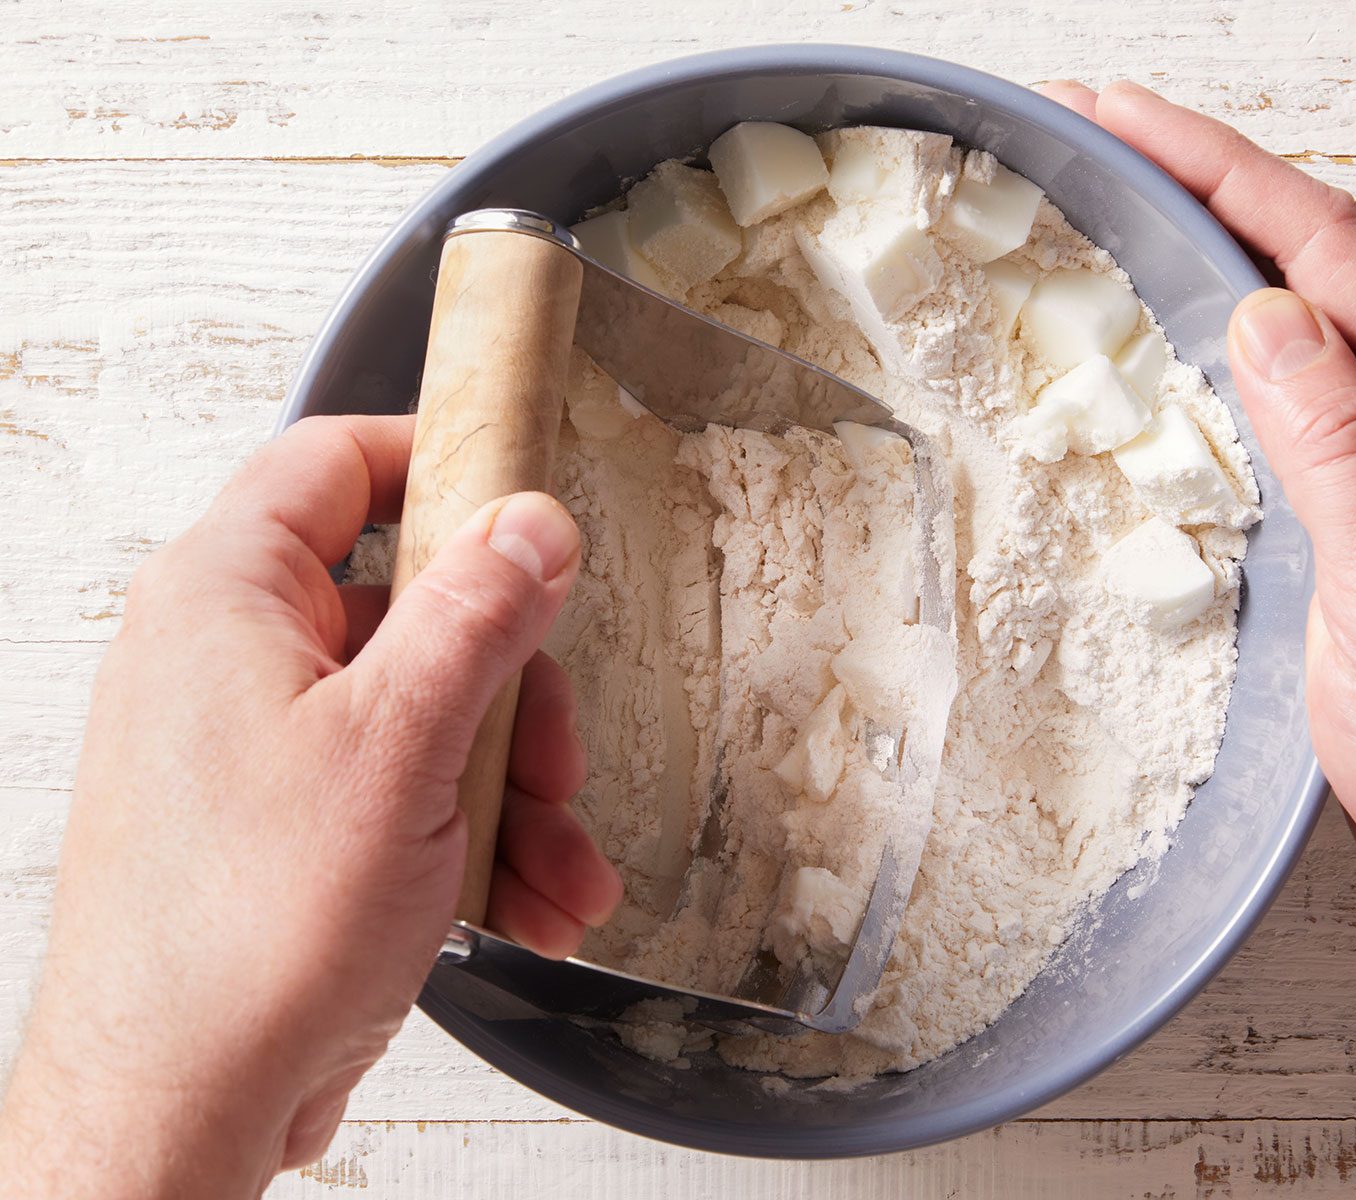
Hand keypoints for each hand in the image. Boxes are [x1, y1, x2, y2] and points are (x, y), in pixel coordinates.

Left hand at [0, 414, 620, 1196]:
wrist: (174, 1111)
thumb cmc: (242, 939)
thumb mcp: (399, 748)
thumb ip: (476, 617)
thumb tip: (531, 524)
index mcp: (228, 600)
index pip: (338, 464)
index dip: (441, 464)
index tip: (527, 501)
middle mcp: (233, 660)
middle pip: (416, 609)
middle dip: (514, 694)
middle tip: (554, 756)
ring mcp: (260, 746)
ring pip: (426, 716)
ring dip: (513, 791)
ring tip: (555, 869)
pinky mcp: (287, 824)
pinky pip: (404, 792)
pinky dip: (474, 839)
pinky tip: (524, 901)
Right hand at [1045, 81, 1355, 1122]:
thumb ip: (1345, 451)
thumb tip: (1268, 316)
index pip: (1332, 253)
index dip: (1221, 171)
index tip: (1123, 119)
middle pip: (1319, 264)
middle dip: (1210, 184)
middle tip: (1106, 139)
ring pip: (1302, 330)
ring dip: (1215, 257)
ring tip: (1128, 216)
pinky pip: (1289, 412)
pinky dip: (1223, 363)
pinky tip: (1182, 363)